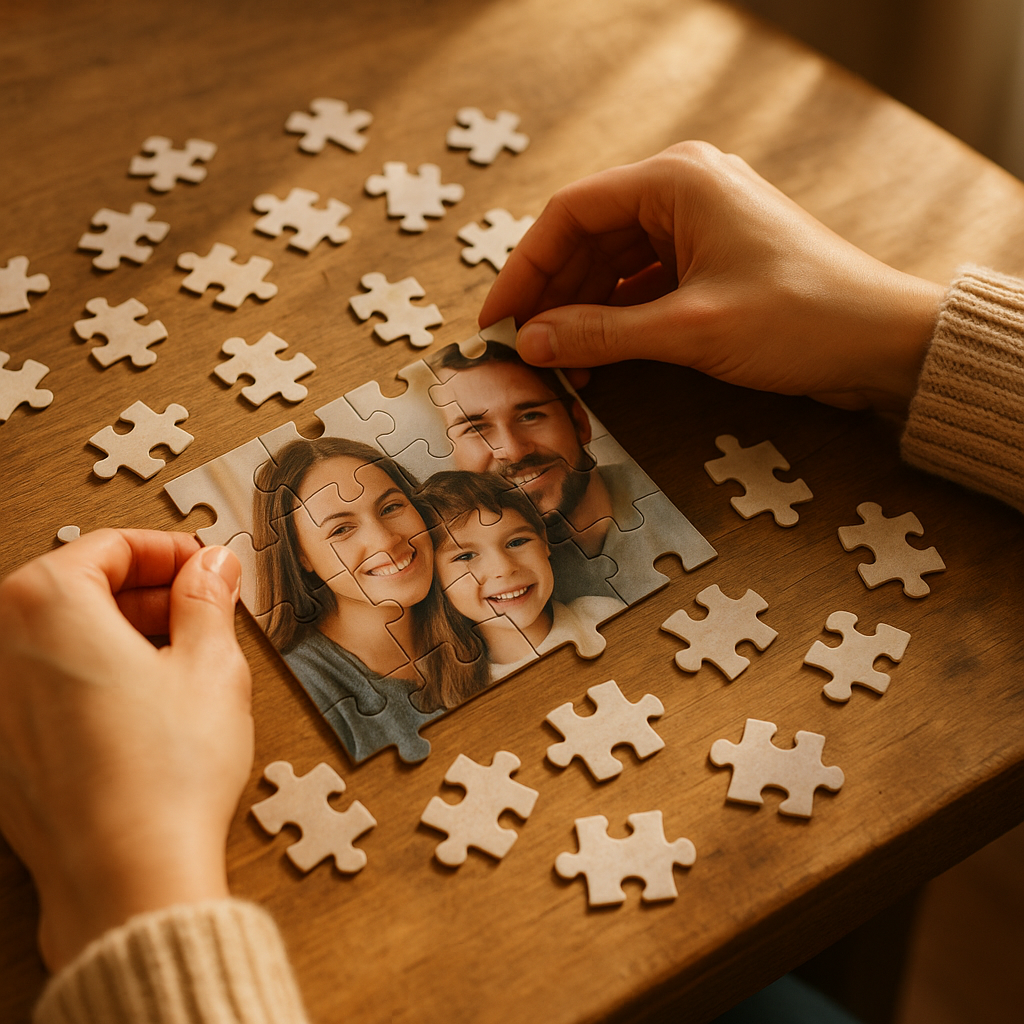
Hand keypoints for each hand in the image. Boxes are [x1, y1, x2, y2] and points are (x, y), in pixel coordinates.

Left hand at [0, 530, 251, 970]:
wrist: (127, 876)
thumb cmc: (166, 773)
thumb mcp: (212, 665)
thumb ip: (209, 598)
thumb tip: (212, 566)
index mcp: (46, 606)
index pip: (111, 547)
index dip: (171, 552)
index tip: (206, 568)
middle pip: (78, 588)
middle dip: (147, 593)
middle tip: (203, 611)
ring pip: (61, 639)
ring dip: (121, 634)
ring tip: (183, 661)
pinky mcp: (1, 750)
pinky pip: (45, 686)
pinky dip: (92, 677)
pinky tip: (146, 707)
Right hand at [480, 141, 944, 412]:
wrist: (882, 342)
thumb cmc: (801, 318)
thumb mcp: (690, 329)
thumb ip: (603, 334)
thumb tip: (533, 341)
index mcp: (676, 180)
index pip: (570, 213)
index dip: (524, 268)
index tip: (497, 318)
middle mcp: (683, 190)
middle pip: (587, 238)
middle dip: (551, 295)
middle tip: (521, 348)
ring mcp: (698, 225)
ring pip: (612, 264)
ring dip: (582, 312)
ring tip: (558, 363)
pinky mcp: (710, 260)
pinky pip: (642, 283)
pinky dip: (616, 319)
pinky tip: (597, 358)